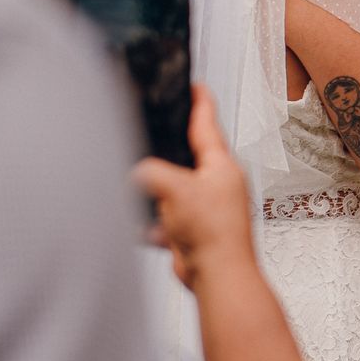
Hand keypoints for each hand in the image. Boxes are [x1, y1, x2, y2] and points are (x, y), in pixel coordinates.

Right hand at [135, 87, 256, 291]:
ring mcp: (207, 207)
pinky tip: (147, 226)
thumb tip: (137, 172)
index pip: (208, 125)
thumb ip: (151, 172)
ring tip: (140, 184)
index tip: (196, 86)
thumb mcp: (175, 189)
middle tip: (159, 130)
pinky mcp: (194, 229)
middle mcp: (218, 184)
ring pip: (175, 189)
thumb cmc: (212, 232)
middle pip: (189, 156)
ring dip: (158, 192)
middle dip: (171, 149)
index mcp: (222, 166)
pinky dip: (154, 222)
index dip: (200, 103)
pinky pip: (167, 218)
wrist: (219, 275)